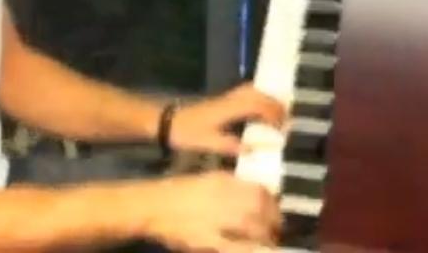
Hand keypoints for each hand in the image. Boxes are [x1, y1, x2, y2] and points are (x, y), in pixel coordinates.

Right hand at [143, 171, 280, 252]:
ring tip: (269, 243)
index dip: (273, 203)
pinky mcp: (206, 239)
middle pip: (260, 208)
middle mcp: (223, 197)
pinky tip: (256, 251)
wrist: (150, 205)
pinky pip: (234, 247)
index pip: (259, 190)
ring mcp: (215, 218)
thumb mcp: (207, 181)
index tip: (276, 211)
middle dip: (274, 221)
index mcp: (223, 181)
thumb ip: (230, 187)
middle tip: (276, 231)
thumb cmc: (177, 192)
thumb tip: (255, 195)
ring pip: (252, 227)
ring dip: (265, 236)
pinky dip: (249, 249)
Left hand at [169, 83, 285, 156]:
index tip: (283, 128)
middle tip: (288, 119)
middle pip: (258, 94)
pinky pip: (245, 93)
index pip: (258, 106)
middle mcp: (229, 99)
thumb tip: (254, 150)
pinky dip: (258, 98)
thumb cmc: (186, 132)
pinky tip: (260, 110)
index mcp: (228, 109)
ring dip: (268, 98)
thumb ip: (231, 146)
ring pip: (252, 90)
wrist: (166, 121)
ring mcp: (225, 97)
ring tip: (279, 113)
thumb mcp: (208, 143)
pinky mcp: (221, 99)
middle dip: (276, 104)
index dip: (273, 115)